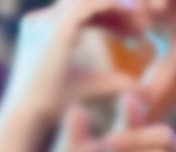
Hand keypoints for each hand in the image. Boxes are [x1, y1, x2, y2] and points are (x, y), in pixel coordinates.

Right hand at [0, 0, 146, 127]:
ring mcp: (47, 20)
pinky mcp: (56, 28)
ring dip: (118, 5)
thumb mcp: (92, 86)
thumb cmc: (55, 107)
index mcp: (48, 31)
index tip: (136, 32)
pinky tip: (132, 11)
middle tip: (145, 21)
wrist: (31, 117)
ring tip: (143, 17)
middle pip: (86, 2)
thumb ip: (113, 82)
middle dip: (117, 10)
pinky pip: (87, 4)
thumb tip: (141, 88)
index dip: (112, 20)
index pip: (84, 14)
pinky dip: (111, 4)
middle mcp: (44, 20)